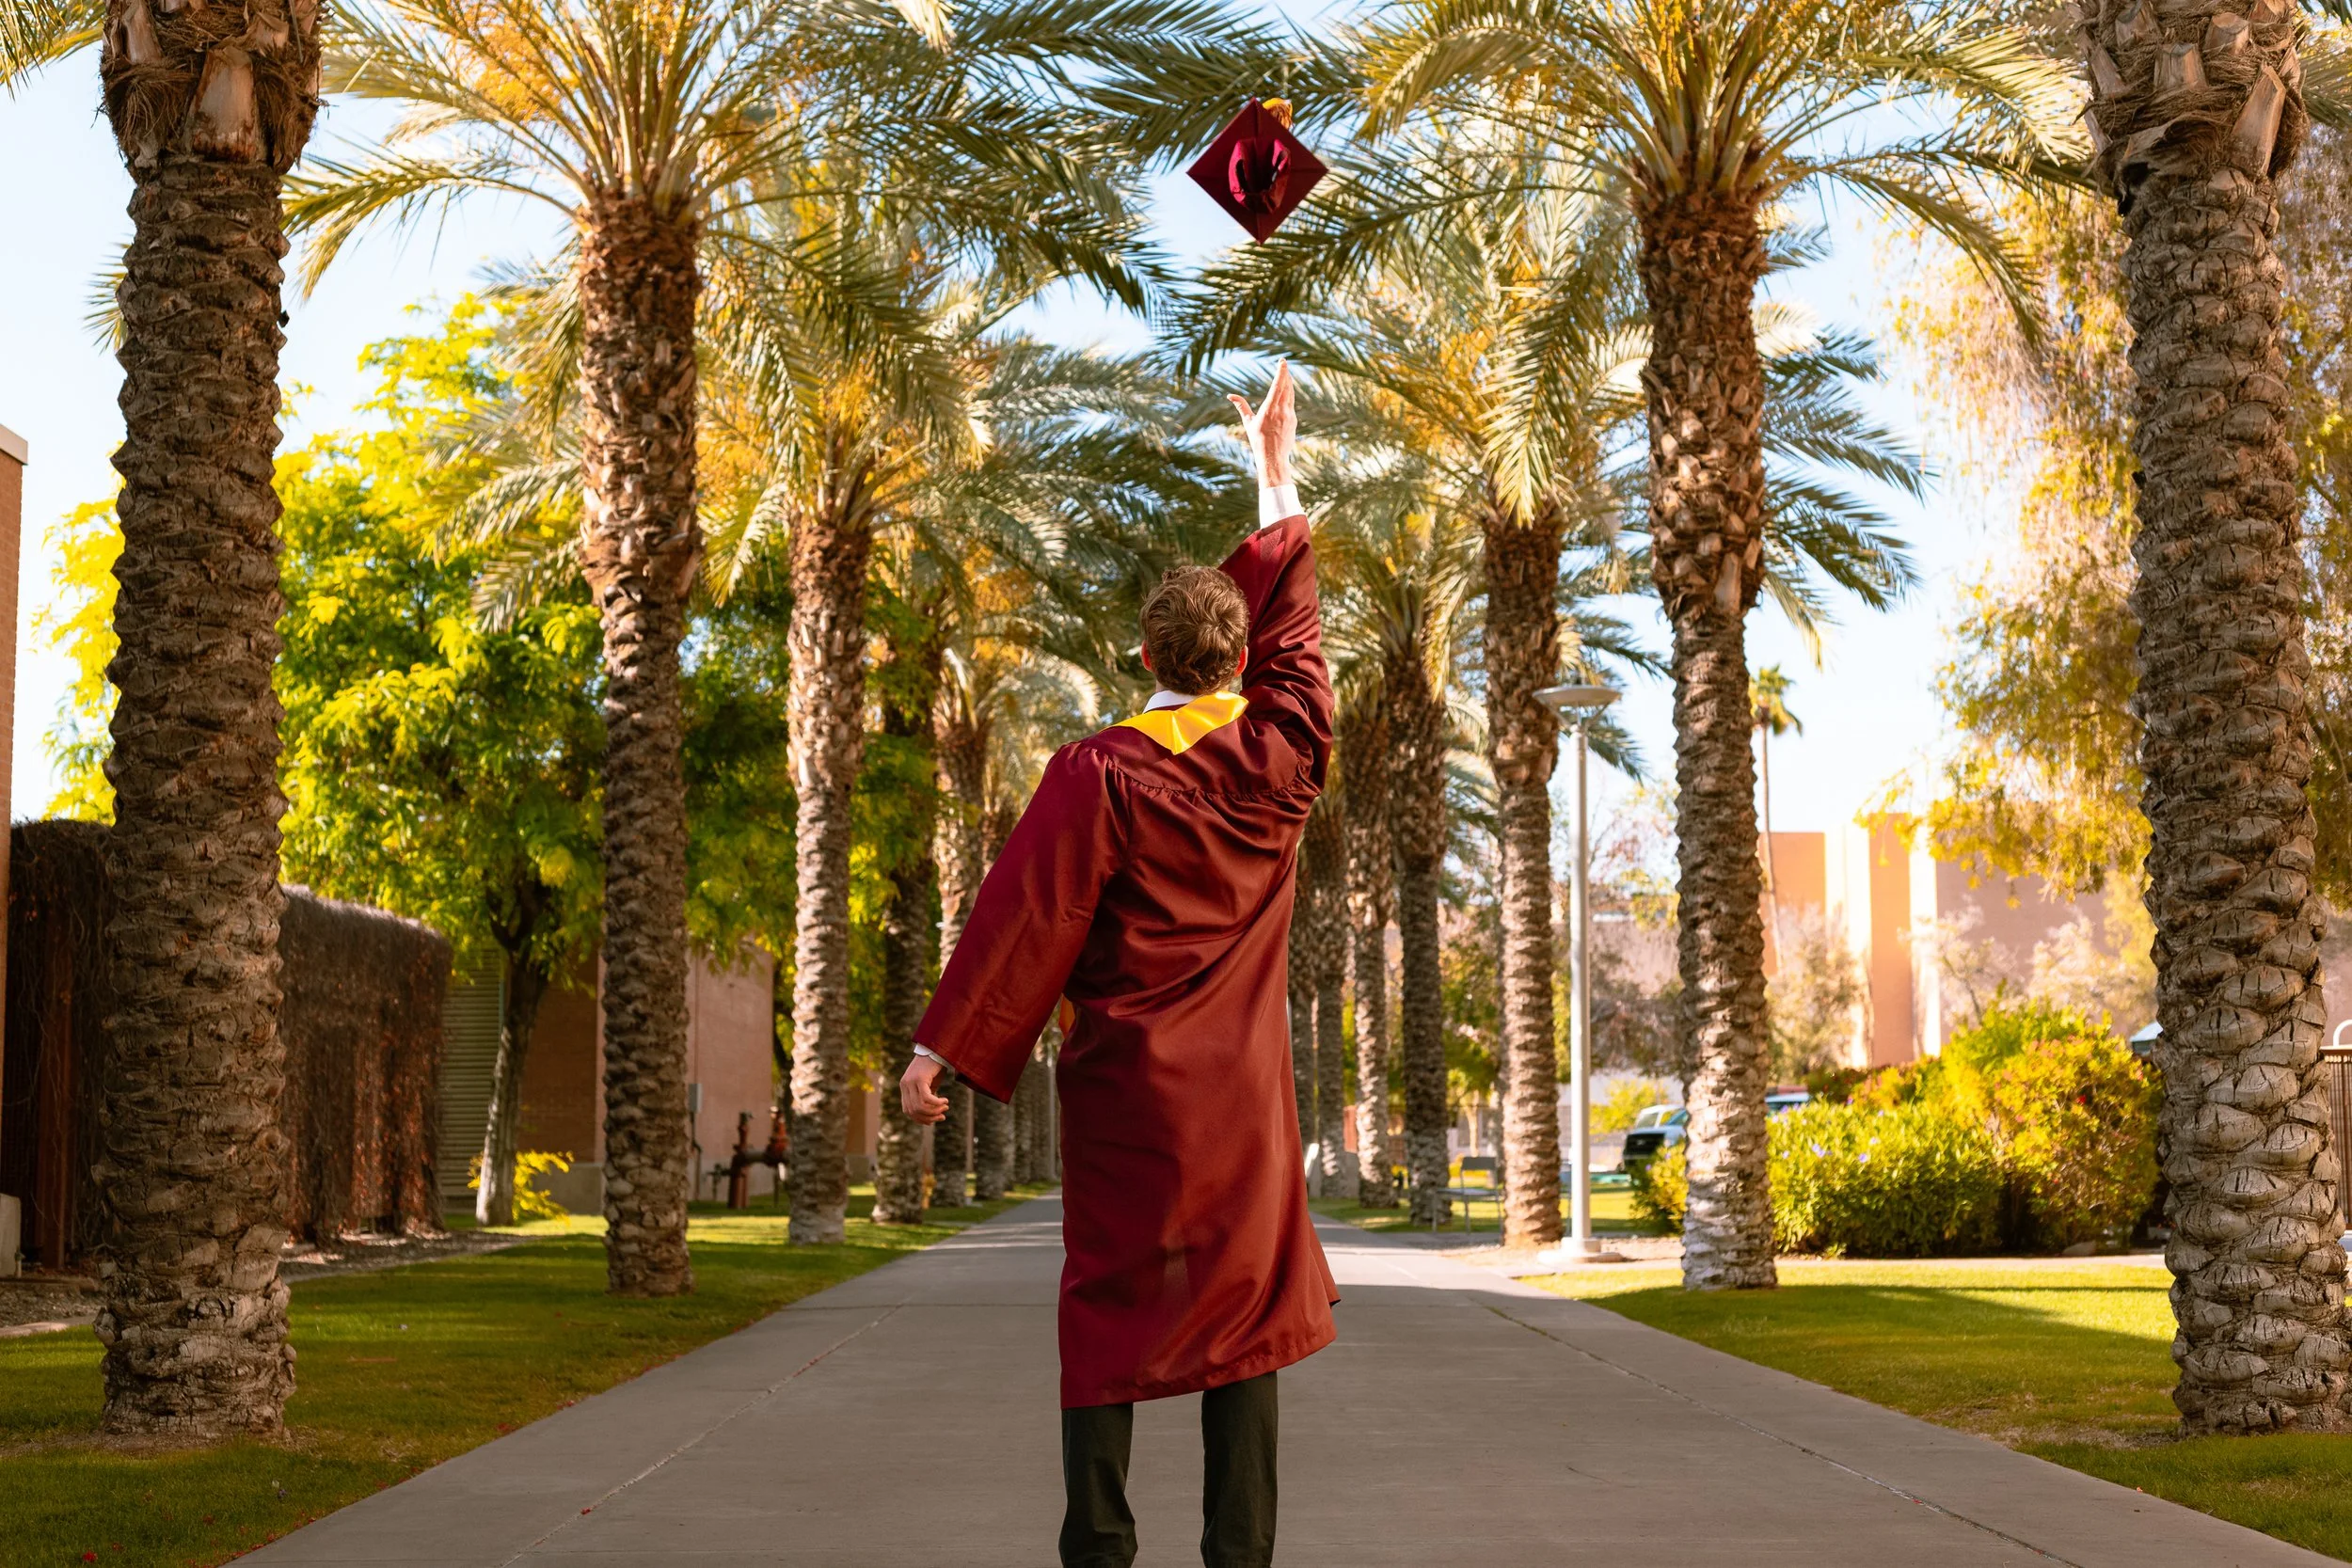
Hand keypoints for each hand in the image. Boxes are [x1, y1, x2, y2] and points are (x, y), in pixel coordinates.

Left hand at [900, 1053, 949, 1123]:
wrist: (936, 1048)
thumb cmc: (934, 1066)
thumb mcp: (928, 1083)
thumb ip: (926, 1096)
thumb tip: (931, 1113)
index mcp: (905, 1087)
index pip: (908, 1110)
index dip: (920, 1119)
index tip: (933, 1120)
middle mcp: (905, 1085)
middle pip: (913, 1111)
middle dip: (929, 1117)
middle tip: (942, 1115)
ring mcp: (910, 1082)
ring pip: (920, 1106)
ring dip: (934, 1111)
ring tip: (945, 1107)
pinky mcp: (919, 1078)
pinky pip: (926, 1098)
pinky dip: (936, 1103)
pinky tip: (945, 1100)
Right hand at [1228, 361, 1294, 488]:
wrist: (1273, 458)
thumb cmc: (1258, 441)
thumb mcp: (1248, 422)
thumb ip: (1241, 406)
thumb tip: (1230, 396)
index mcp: (1269, 409)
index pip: (1278, 386)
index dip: (1281, 372)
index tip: (1282, 361)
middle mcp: (1281, 411)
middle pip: (1286, 387)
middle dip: (1285, 374)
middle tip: (1284, 364)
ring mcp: (1289, 415)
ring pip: (1291, 394)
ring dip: (1289, 383)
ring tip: (1286, 374)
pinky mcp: (1293, 420)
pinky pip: (1291, 403)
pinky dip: (1289, 395)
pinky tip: (1288, 391)